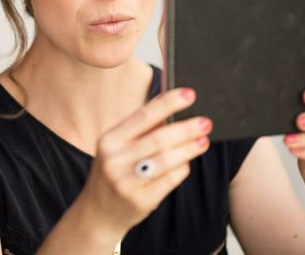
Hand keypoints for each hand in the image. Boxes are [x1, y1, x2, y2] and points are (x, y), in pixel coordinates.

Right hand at [79, 87, 211, 235]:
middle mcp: (114, 159)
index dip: (169, 103)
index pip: (143, 116)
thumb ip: (140, 128)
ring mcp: (126, 182)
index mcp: (109, 139)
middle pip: (159, 139)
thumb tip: (171, 105)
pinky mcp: (140, 200)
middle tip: (206, 122)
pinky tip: (187, 161)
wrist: (98, 211)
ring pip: (167, 160)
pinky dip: (182, 168)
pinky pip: (170, 180)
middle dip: (186, 129)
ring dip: (190, 148)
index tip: (189, 94)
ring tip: (203, 141)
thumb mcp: (117, 146)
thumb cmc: (114, 170)